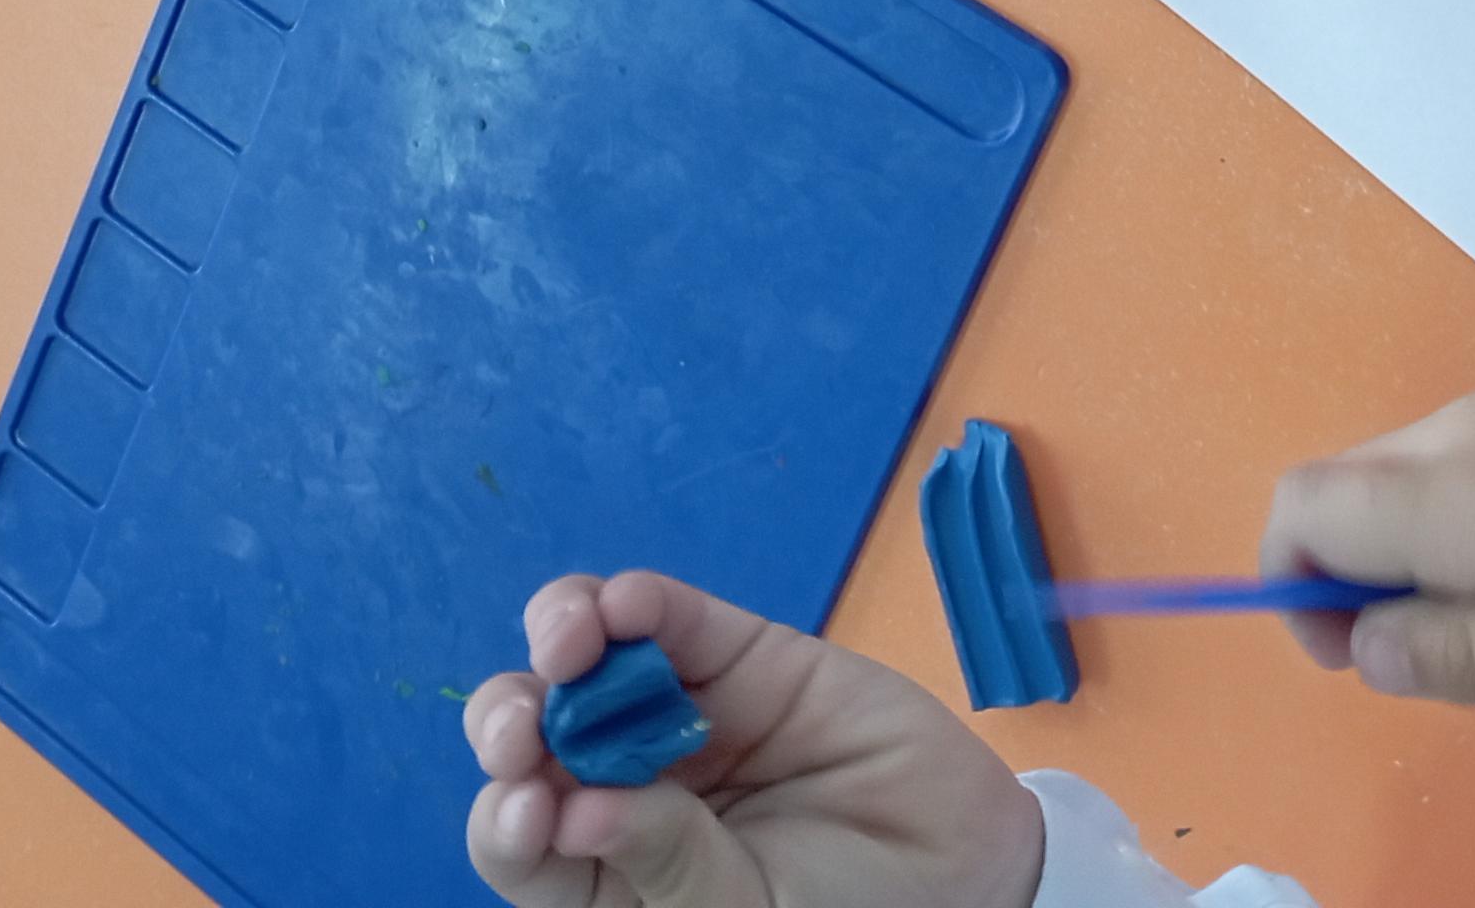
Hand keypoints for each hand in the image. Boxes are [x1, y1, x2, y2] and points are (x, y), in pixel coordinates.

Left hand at [463, 572, 1042, 907]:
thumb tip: (574, 814)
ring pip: (578, 660)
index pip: (521, 843)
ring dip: (554, 639)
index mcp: (609, 873)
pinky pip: (664, 614)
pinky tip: (623, 610)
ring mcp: (673, 713)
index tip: (529, 809)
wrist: (969, 867)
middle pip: (529, 743)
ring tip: (568, 647)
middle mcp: (622, 788)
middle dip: (507, 724)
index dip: (505, 819)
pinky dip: (631, 600)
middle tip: (519, 731)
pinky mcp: (733, 651)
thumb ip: (669, 868)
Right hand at [1259, 367, 1474, 729]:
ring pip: (1402, 482)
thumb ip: (1464, 659)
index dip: (1296, 589)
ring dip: (1419, 561)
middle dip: (1358, 582)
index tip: (1365, 657)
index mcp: (1461, 491)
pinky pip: (1461, 471)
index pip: (1302, 507)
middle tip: (1463, 658)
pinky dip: (1467, 531)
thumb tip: (1363, 643)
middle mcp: (1464, 432)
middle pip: (1343, 492)